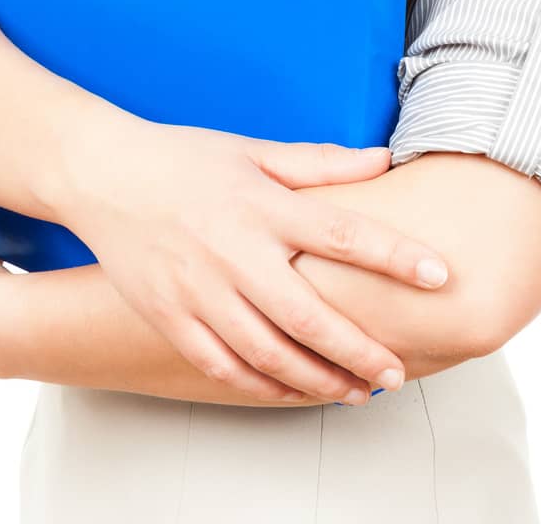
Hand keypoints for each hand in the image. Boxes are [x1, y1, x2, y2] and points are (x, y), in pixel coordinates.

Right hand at [66, 116, 451, 404]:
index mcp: (261, 204)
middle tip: (398, 370)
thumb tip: (384, 159)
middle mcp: (234, 251)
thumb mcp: (253, 149)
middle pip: (309, 315)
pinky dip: (264, 386)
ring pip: (268, 354)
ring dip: (318, 379)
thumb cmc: (186, 158)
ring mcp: (199, 291)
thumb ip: (319, 162)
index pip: (342, 233)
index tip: (439, 275)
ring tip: (357, 390)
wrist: (102, 174)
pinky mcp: (170, 317)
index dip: (394, 256)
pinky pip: (223, 367)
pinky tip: (295, 391)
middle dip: (360, 349)